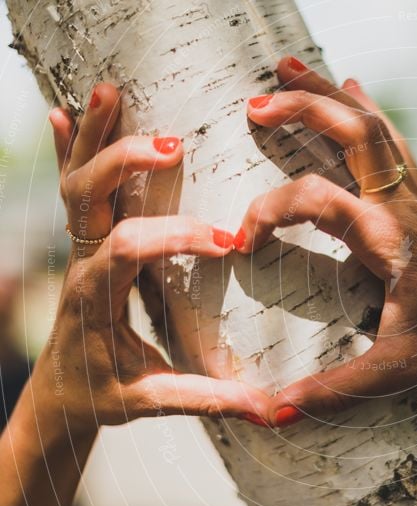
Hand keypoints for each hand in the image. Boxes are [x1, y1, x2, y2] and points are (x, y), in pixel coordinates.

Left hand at [38, 84, 271, 433]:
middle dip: (126, 164)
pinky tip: (61, 112)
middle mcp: (82, 264)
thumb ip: (207, 399)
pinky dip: (64, 148)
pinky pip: (69, 188)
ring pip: (75, 183)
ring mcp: (78, 249)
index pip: (130, 249)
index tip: (226, 242)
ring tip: (107, 91)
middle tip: (172, 145)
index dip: (176, 237)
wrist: (56, 399)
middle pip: (89, 198)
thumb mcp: (151, 400)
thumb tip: (266, 408)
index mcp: (98, 297)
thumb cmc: (101, 396)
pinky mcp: (83, 244)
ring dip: (90, 136)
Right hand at [236, 57, 416, 426]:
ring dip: (331, 94)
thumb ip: (335, 391)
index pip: (319, 201)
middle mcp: (404, 207)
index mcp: (390, 242)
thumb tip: (274, 411)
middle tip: (255, 101)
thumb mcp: (396, 372)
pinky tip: (352, 86)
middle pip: (355, 134)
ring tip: (290, 64)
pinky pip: (396, 141)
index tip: (241, 240)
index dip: (271, 210)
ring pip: (376, 127)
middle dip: (304, 108)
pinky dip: (368, 110)